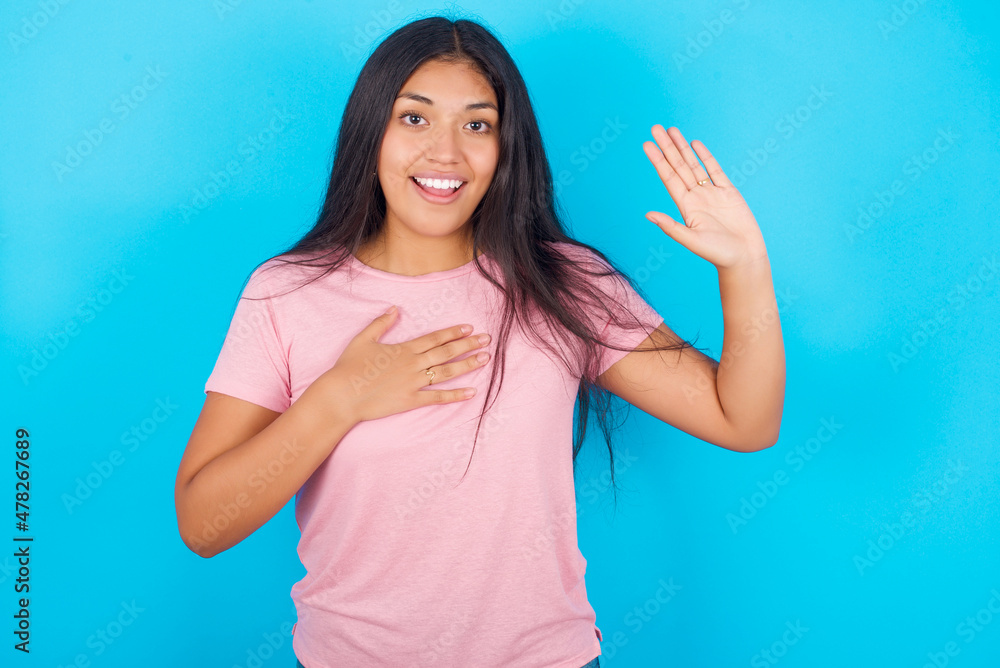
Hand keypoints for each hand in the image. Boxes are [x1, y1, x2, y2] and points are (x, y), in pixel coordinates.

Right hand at [318, 307, 492, 422]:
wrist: (342, 395)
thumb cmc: (349, 367)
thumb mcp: (363, 339)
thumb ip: (381, 323)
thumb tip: (395, 308)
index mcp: (404, 349)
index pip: (435, 338)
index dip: (454, 332)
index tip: (469, 328)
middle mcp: (412, 364)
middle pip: (446, 352)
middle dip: (468, 345)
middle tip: (487, 340)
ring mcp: (413, 383)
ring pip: (446, 372)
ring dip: (467, 365)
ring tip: (485, 359)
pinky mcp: (411, 400)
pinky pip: (437, 398)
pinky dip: (455, 395)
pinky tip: (472, 392)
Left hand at [642, 125, 767, 268]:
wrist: (744, 257)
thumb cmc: (718, 253)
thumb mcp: (691, 240)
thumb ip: (671, 226)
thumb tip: (648, 215)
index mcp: (686, 207)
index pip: (668, 178)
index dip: (658, 160)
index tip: (647, 144)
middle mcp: (696, 197)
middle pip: (678, 166)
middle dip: (667, 147)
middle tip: (655, 127)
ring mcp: (712, 193)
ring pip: (694, 165)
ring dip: (682, 148)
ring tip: (672, 130)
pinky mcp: (729, 192)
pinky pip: (715, 170)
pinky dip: (705, 156)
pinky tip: (695, 144)